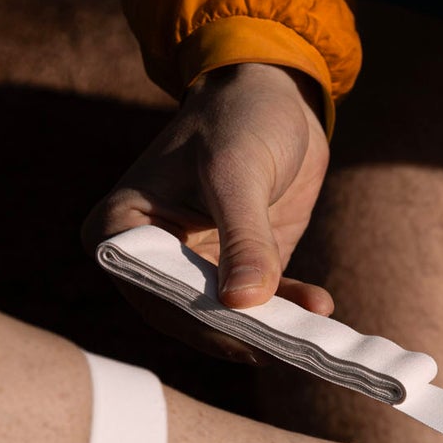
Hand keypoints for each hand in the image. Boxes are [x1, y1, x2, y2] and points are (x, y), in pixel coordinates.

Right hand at [83, 63, 332, 359]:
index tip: (251, 342)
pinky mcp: (236, 266)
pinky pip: (261, 301)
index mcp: (120, 232)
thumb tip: (243, 303)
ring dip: (275, 329)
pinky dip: (290, 308)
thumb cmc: (237, 118)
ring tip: (317, 339)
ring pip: (231, 316)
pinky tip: (321, 308)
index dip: (204, 322)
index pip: (159, 294)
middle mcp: (148, 258)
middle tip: (294, 350)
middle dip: (246, 334)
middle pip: (194, 315)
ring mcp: (193, 266)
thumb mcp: (237, 173)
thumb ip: (243, 238)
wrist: (271, 92)